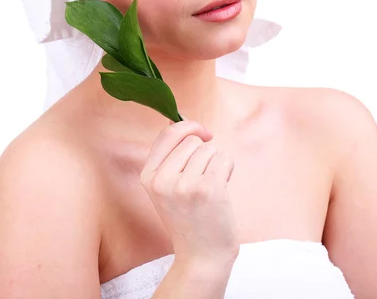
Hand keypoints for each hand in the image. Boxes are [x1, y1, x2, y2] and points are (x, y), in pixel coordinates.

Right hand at [140, 120, 238, 264]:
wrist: (201, 255)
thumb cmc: (189, 216)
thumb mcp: (166, 187)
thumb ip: (169, 157)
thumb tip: (179, 122)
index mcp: (148, 177)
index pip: (168, 134)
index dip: (188, 127)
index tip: (203, 134)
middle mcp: (162, 180)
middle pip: (192, 140)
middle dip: (204, 152)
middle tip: (203, 178)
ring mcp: (184, 185)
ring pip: (209, 149)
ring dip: (216, 163)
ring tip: (211, 187)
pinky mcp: (207, 189)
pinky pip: (224, 158)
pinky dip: (228, 169)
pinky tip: (222, 189)